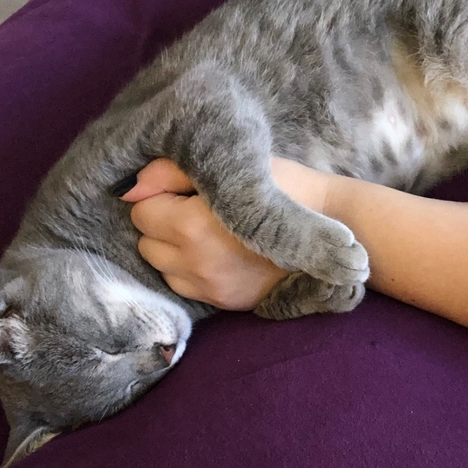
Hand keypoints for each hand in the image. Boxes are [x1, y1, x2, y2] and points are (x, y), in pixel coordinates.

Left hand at [119, 158, 332, 310]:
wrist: (336, 229)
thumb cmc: (287, 187)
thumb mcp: (234, 164)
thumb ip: (172, 172)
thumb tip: (130, 189)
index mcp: (193, 226)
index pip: (141, 210)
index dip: (163, 193)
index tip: (191, 188)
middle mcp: (197, 263)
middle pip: (146, 241)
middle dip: (164, 222)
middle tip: (199, 207)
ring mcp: (211, 288)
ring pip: (162, 266)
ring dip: (174, 248)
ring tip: (209, 230)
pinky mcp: (225, 303)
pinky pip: (185, 285)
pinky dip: (192, 268)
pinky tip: (219, 252)